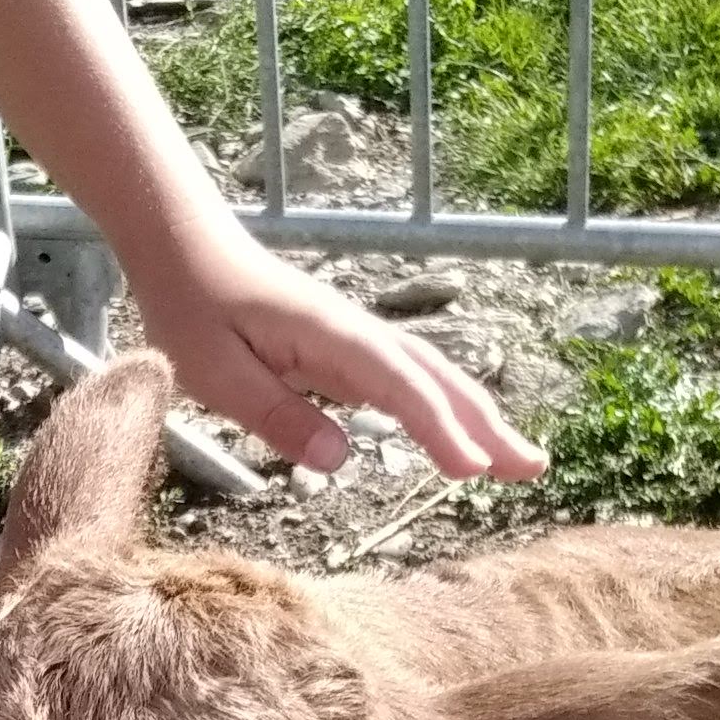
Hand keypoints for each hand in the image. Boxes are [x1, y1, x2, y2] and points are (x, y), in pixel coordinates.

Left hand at [131, 223, 544, 481]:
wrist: (185, 248)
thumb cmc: (192, 307)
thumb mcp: (215, 372)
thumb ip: (275, 414)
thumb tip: (338, 458)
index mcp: (330, 336)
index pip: (398, 387)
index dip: (438, 429)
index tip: (472, 471)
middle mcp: (357, 333)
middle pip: (436, 380)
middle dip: (487, 425)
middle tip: (534, 469)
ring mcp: (357, 339)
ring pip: (431, 379)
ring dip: (478, 419)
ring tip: (517, 462)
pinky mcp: (347, 348)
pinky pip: (408, 381)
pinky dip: (445, 408)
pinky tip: (461, 435)